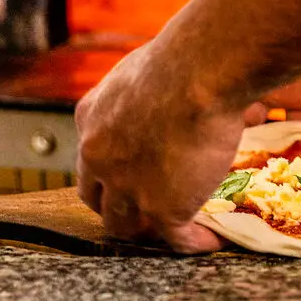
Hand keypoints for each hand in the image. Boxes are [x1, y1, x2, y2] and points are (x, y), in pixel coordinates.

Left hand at [75, 41, 250, 252]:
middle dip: (116, 206)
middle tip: (141, 210)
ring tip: (171, 231)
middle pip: (96, 197)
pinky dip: (192, 243)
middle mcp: (99, 154)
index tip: (129, 173)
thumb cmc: (188, 56)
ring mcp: (128, 185)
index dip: (109, 170)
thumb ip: (161, 89)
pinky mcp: (161, 208)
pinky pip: (175, 238)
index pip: (91, 156)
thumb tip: (204, 91)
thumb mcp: (152, 68)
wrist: (200, 73)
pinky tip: (210, 240)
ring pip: (123, 224)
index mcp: (92, 116)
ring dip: (145, 230)